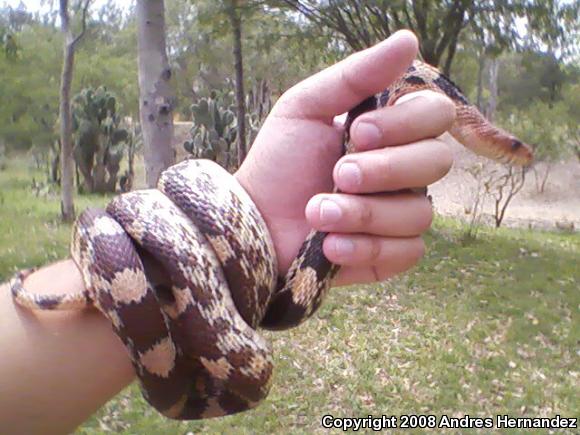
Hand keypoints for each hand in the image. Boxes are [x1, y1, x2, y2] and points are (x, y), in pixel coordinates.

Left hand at [235, 30, 454, 286]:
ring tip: (318, 213)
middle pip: (437, 163)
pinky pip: (407, 252)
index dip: (406, 123)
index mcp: (390, 132)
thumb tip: (408, 39)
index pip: (435, 115)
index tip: (359, 131)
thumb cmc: (280, 163)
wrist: (255, 220)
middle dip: (385, 169)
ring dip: (364, 213)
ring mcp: (399, 215)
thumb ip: (355, 76)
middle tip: (339, 175)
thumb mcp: (306, 108)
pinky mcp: (390, 255)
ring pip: (419, 212)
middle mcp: (404, 172)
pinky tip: (330, 246)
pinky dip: (366, 248)